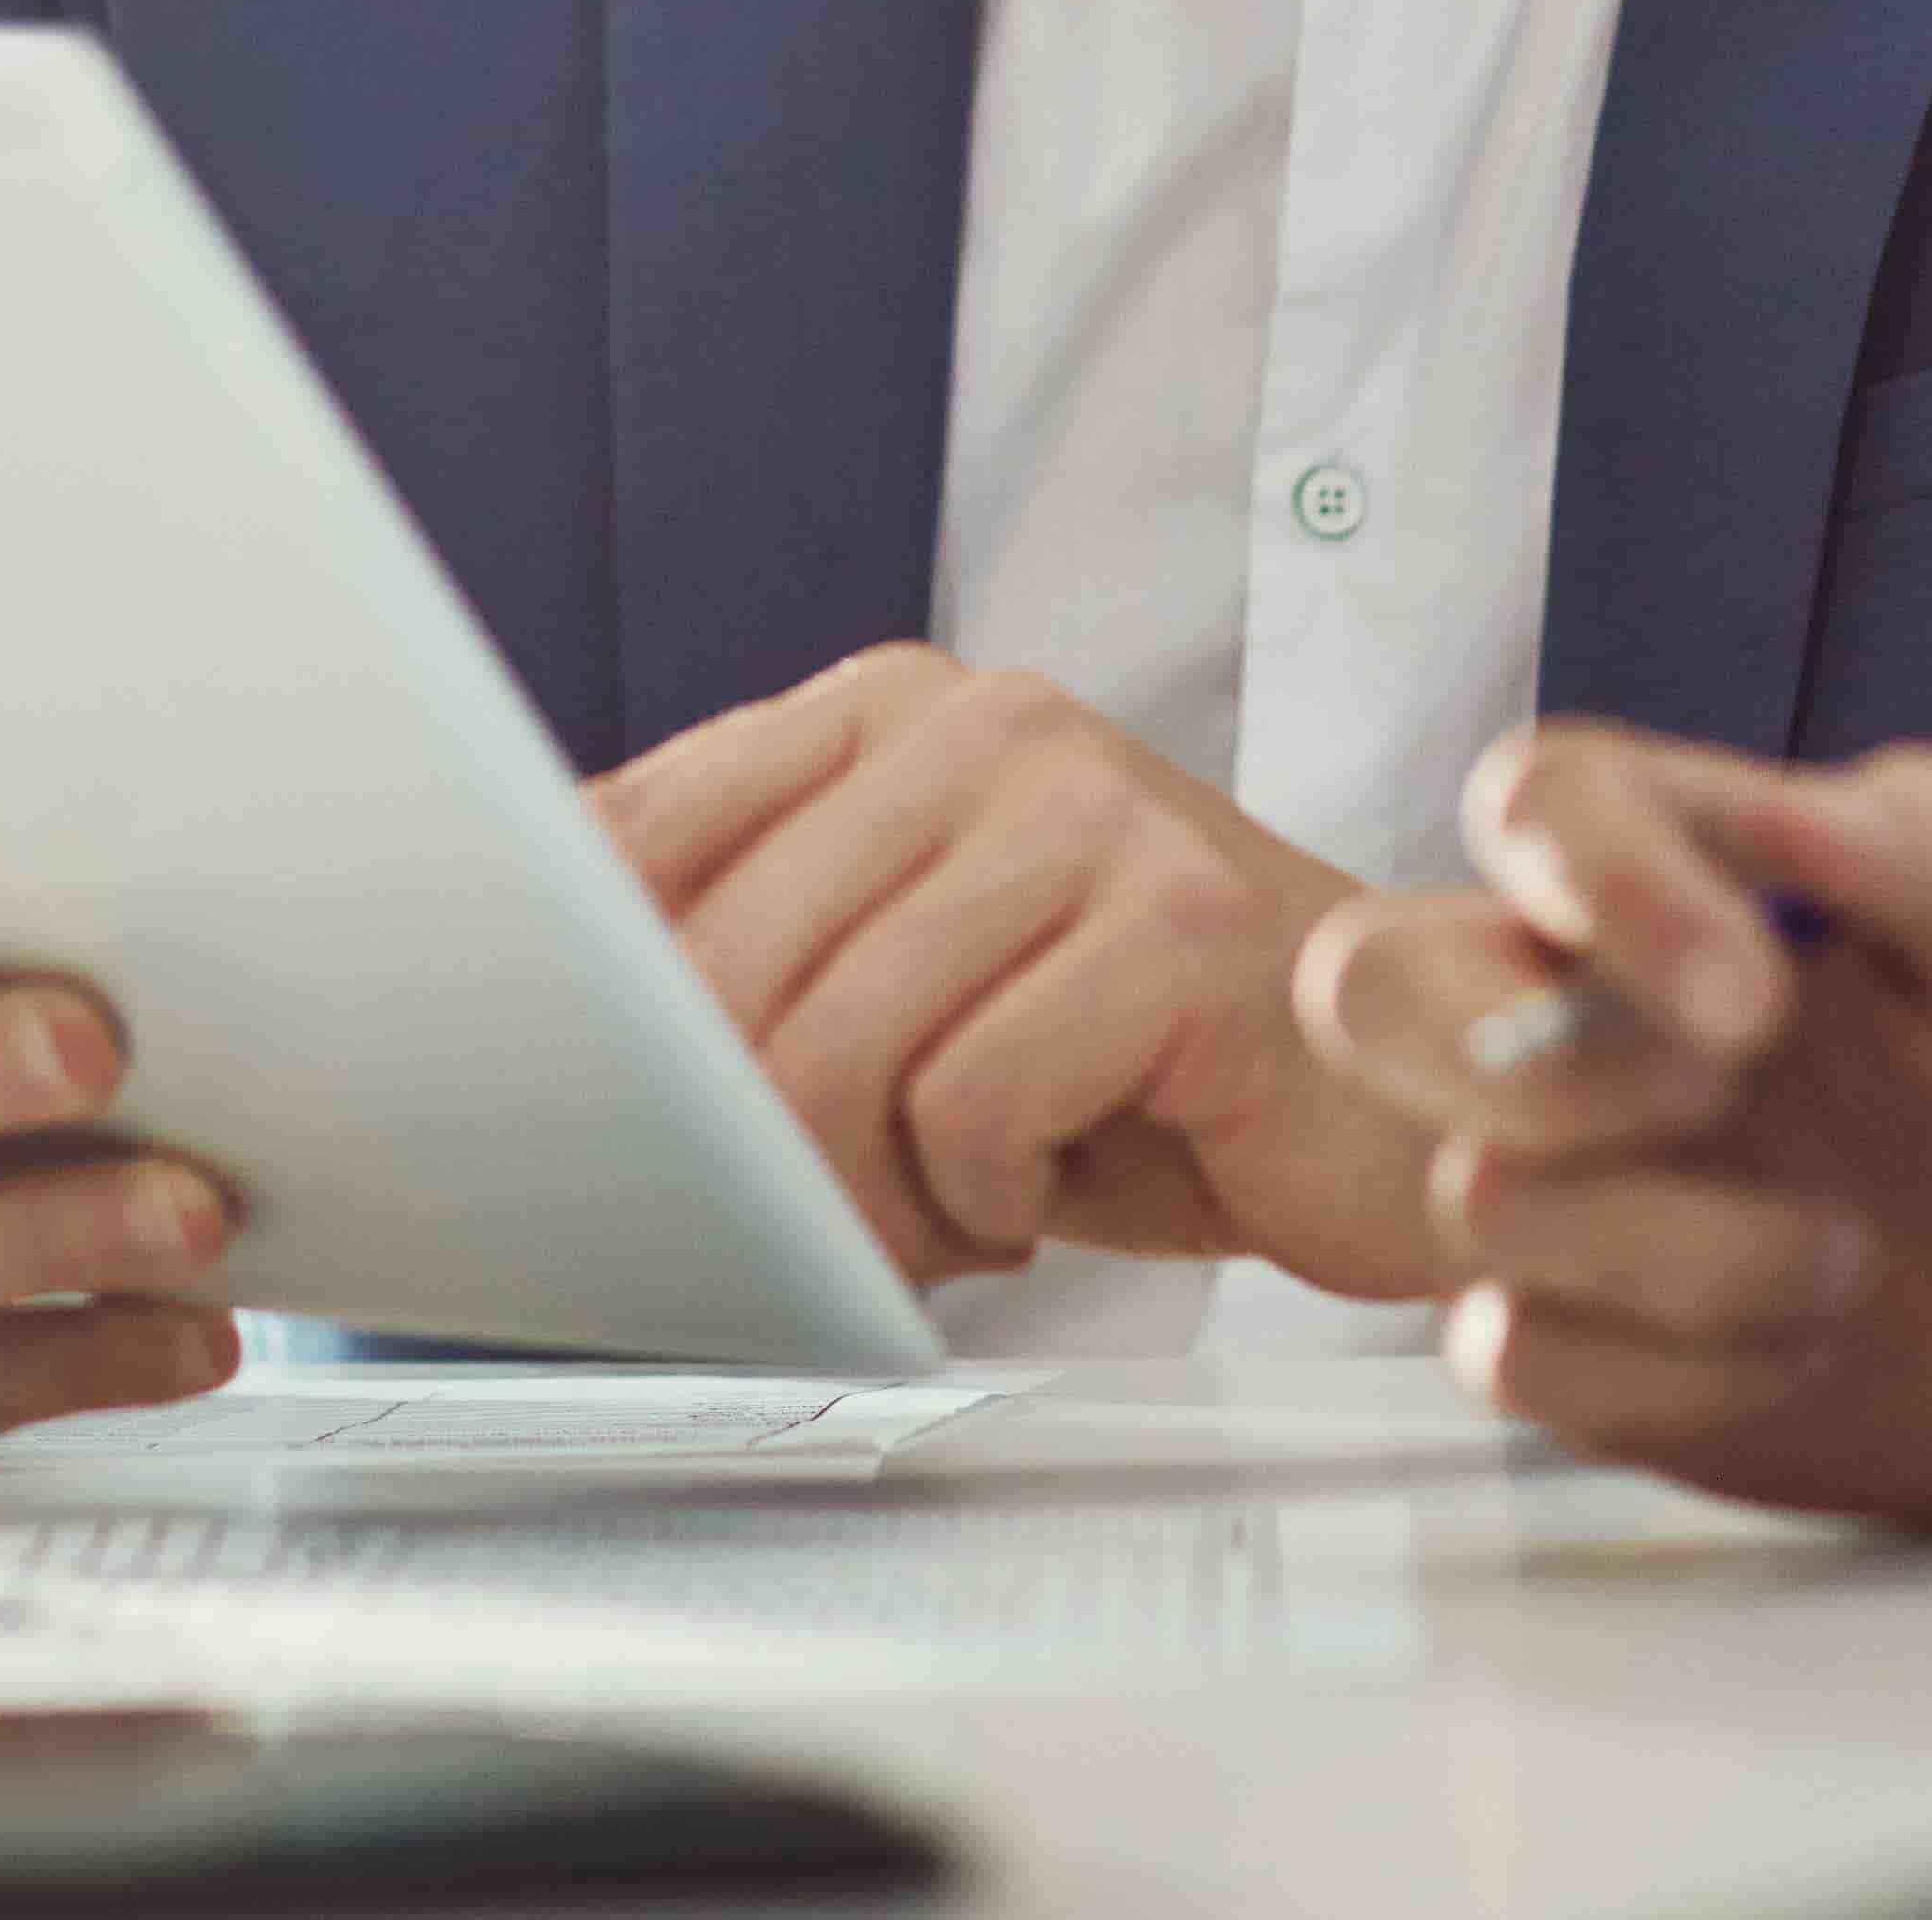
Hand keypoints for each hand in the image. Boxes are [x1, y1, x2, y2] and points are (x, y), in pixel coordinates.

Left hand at [595, 648, 1425, 1294]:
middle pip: (724, 965)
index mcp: (898, 709)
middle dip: (739, 1144)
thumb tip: (536, 1031)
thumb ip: (758, 954)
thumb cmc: (1138, 1063)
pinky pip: (973, 1103)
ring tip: (947, 1213)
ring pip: (838, 1044)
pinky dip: (992, 1195)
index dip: (584, 1005)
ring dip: (868, 1191)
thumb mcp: (917, 977)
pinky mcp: (1177, 923)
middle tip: (811, 1223)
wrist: (1395, 1092)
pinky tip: (1055, 1187)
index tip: (588, 1120)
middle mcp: (991, 724)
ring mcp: (1093, 809)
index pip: (638, 833)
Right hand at [1297, 721, 1931, 1526]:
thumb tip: (1769, 806)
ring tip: (1852, 1260)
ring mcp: (1560, 1179)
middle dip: (1523, 1064)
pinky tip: (1800, 1350)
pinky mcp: (1569, 1337)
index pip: (1540, 801)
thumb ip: (1922, 844)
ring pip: (1473, 1198)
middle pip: (1368, 983)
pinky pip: (1514, 1355)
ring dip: (1690, 1249)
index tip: (1755, 1002)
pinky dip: (1679, 1372)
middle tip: (1724, 1100)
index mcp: (1685, 870)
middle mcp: (1578, 1010)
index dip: (1602, 885)